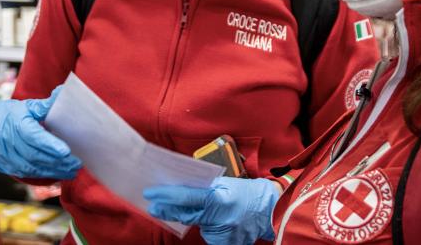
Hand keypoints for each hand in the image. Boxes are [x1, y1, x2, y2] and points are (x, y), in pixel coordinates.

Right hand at [0, 86, 81, 179]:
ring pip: (29, 167)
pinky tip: (54, 173)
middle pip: (34, 155)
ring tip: (70, 172)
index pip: (34, 136)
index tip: (66, 152)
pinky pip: (22, 172)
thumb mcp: (30, 106)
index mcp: (16, 122)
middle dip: (56, 161)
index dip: (50, 145)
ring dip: (51, 171)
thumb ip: (47, 104)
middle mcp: (6, 139)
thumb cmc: (15, 113)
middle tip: (75, 164)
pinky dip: (40, 174)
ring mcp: (1, 153)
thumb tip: (63, 92)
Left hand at [144, 177, 280, 244]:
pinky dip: (211, 228)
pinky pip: (209, 236)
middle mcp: (219, 218)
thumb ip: (204, 188)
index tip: (150, 194)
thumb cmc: (246, 193)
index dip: (166, 196)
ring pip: (199, 226)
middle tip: (154, 206)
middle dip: (168, 211)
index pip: (186, 197)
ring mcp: (223, 235)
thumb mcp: (225, 184)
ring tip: (216, 211)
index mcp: (219, 199)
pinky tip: (222, 222)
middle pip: (186, 215)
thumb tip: (179, 190)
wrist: (270, 210)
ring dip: (198, 219)